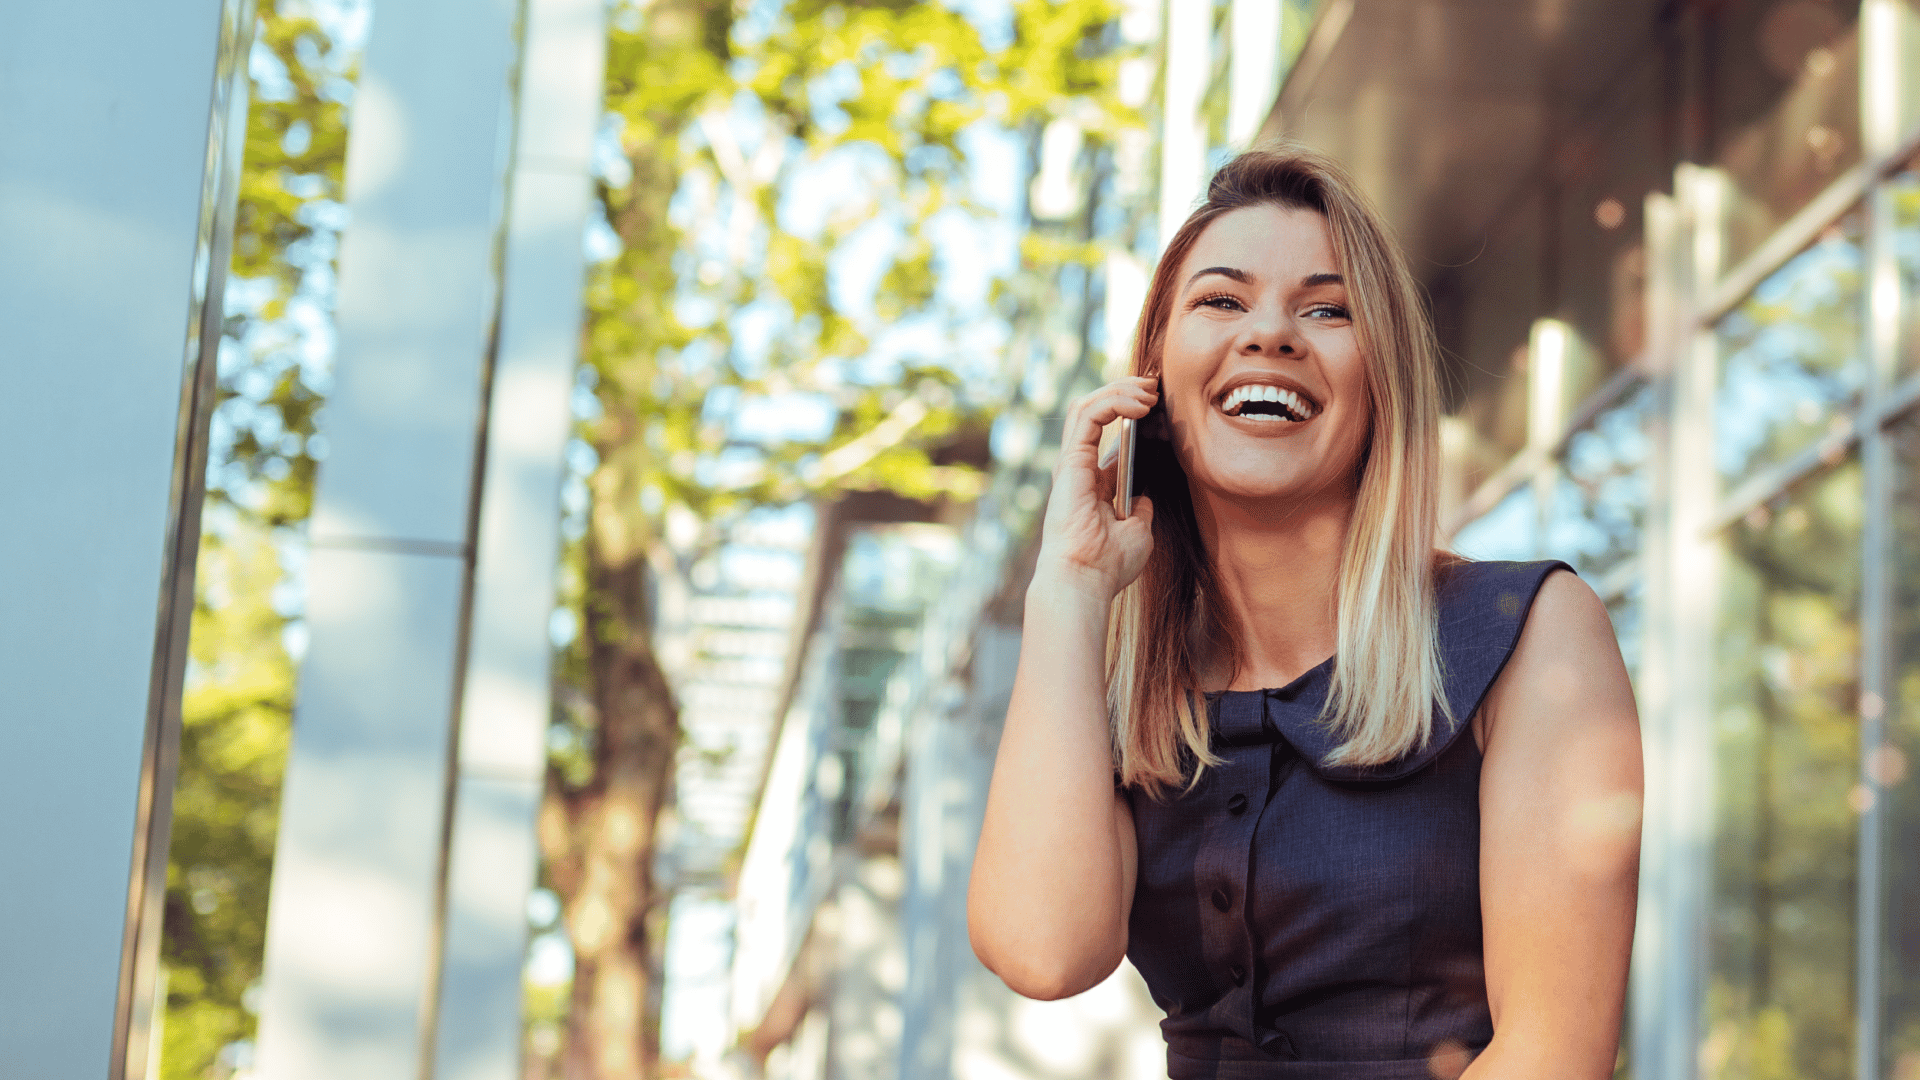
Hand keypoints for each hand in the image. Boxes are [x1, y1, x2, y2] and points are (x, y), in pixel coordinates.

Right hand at [1035, 377, 1158, 602]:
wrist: (1086, 579)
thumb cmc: (1108, 563)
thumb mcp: (1137, 531)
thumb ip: (1140, 510)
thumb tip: (1145, 499)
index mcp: (1092, 480)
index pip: (1110, 430)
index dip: (1135, 411)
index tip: (1164, 405)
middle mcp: (1079, 465)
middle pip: (1097, 409)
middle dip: (1126, 391)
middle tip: (1156, 385)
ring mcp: (1072, 461)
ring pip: (1088, 404)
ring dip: (1120, 390)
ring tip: (1150, 390)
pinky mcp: (1071, 460)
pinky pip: (1088, 414)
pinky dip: (1114, 401)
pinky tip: (1141, 404)